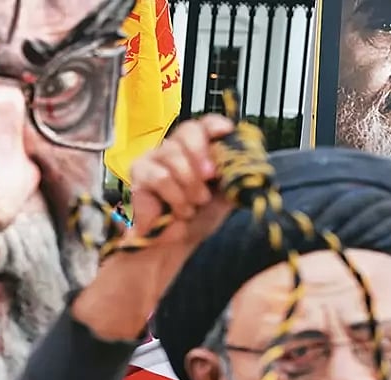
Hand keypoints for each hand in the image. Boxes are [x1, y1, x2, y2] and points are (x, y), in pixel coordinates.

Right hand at [128, 114, 236, 252]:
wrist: (175, 243)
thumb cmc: (198, 218)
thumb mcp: (226, 196)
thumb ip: (238, 177)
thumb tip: (251, 162)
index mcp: (198, 149)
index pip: (205, 124)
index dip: (215, 124)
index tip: (226, 132)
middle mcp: (176, 147)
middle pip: (188, 131)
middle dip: (201, 154)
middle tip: (211, 177)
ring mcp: (155, 157)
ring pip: (173, 155)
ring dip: (189, 185)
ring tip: (194, 205)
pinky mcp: (139, 172)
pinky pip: (161, 177)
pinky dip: (175, 197)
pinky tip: (179, 210)